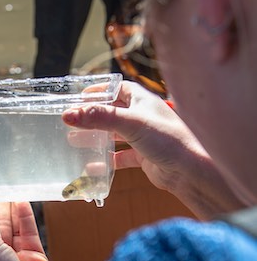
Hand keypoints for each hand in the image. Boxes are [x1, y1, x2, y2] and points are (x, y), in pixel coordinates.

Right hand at [62, 81, 245, 217]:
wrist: (190, 171)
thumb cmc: (167, 140)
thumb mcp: (130, 123)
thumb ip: (99, 117)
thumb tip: (69, 114)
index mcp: (142, 101)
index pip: (117, 89)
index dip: (99, 91)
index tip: (79, 97)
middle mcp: (143, 117)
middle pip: (112, 112)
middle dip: (92, 116)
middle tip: (72, 121)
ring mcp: (143, 137)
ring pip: (114, 134)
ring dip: (95, 137)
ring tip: (73, 140)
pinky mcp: (144, 156)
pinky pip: (120, 156)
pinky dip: (107, 160)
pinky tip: (93, 165)